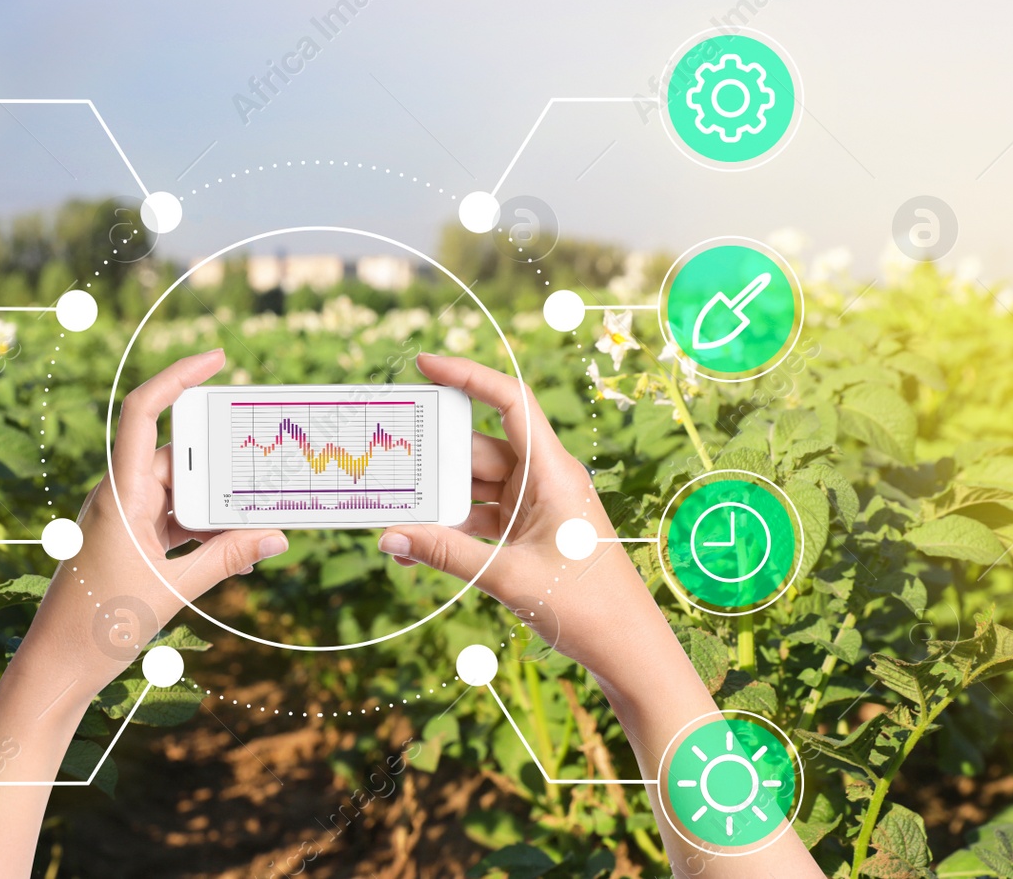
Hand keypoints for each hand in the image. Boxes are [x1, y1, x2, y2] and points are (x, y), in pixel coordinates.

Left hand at [41, 349, 287, 686]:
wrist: (58, 665)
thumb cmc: (101, 624)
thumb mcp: (174, 588)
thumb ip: (226, 557)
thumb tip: (277, 536)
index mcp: (120, 492)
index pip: (143, 413)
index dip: (177, 376)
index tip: (217, 359)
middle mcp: (119, 495)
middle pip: (177, 457)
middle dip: (222, 462)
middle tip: (266, 461)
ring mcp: (123, 517)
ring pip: (179, 491)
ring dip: (216, 504)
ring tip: (260, 516)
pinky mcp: (128, 540)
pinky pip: (173, 519)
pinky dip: (203, 528)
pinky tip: (237, 546)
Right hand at [378, 354, 643, 659]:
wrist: (626, 648)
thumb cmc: (586, 606)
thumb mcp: (508, 576)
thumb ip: (445, 554)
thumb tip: (391, 537)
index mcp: (553, 472)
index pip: (510, 401)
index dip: (469, 377)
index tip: (426, 365)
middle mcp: (544, 480)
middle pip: (478, 450)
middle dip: (434, 462)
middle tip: (386, 465)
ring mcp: (535, 506)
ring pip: (474, 487)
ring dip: (438, 503)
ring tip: (394, 515)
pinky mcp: (527, 533)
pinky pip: (480, 517)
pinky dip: (451, 529)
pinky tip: (417, 547)